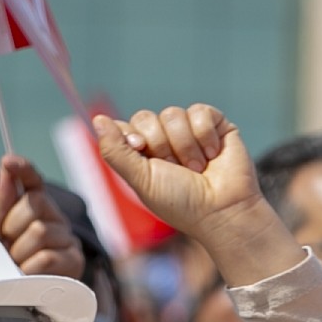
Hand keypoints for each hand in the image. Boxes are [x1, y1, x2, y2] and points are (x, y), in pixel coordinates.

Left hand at [0, 153, 87, 285]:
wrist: (12, 300)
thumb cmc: (0, 266)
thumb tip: (6, 170)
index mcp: (33, 208)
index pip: (32, 181)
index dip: (23, 169)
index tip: (9, 162)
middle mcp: (54, 218)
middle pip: (36, 202)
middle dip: (13, 226)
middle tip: (8, 246)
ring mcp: (67, 239)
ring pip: (40, 231)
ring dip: (19, 252)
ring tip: (16, 265)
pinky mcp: (74, 262)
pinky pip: (48, 257)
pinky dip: (29, 269)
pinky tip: (27, 276)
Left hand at [92, 104, 296, 286]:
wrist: (223, 210)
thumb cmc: (182, 203)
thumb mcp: (141, 180)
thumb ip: (116, 151)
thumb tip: (98, 120)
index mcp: (143, 155)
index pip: (125, 127)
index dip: (131, 138)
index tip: (141, 152)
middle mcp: (165, 140)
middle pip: (146, 117)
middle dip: (160, 145)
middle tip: (176, 169)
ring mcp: (190, 131)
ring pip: (173, 114)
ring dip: (185, 146)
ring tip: (198, 168)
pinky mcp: (215, 124)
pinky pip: (200, 111)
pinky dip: (205, 135)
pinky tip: (213, 154)